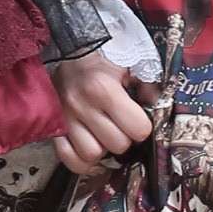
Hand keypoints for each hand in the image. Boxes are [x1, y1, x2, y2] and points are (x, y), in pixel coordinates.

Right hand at [53, 49, 156, 177]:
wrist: (66, 51)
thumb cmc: (100, 59)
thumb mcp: (128, 64)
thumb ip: (147, 86)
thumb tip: (158, 107)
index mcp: (104, 89)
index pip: (138, 129)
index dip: (142, 126)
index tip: (138, 119)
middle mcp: (82, 105)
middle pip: (117, 145)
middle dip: (124, 138)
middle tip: (121, 125)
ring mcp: (65, 118)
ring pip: (92, 154)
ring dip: (102, 148)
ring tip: (103, 134)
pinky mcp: (54, 126)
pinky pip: (68, 158)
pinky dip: (81, 160)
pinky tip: (90, 147)